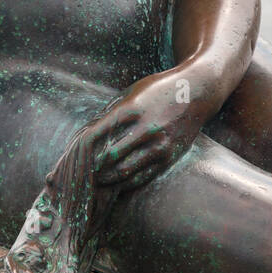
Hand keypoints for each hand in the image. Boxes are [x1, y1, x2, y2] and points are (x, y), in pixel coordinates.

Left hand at [89, 72, 206, 189]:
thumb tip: (87, 134)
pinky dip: (125, 182)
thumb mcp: (132, 92)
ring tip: (96, 179)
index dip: (83, 147)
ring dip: (107, 178)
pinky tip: (116, 181)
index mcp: (132, 109)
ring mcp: (159, 144)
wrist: (196, 92)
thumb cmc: (159, 90)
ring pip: (124, 171)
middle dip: (92, 166)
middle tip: (82, 172)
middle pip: (109, 156)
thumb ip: (111, 112)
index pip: (98, 133)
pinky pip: (142, 176)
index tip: (75, 153)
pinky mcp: (169, 157)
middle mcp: (146, 128)